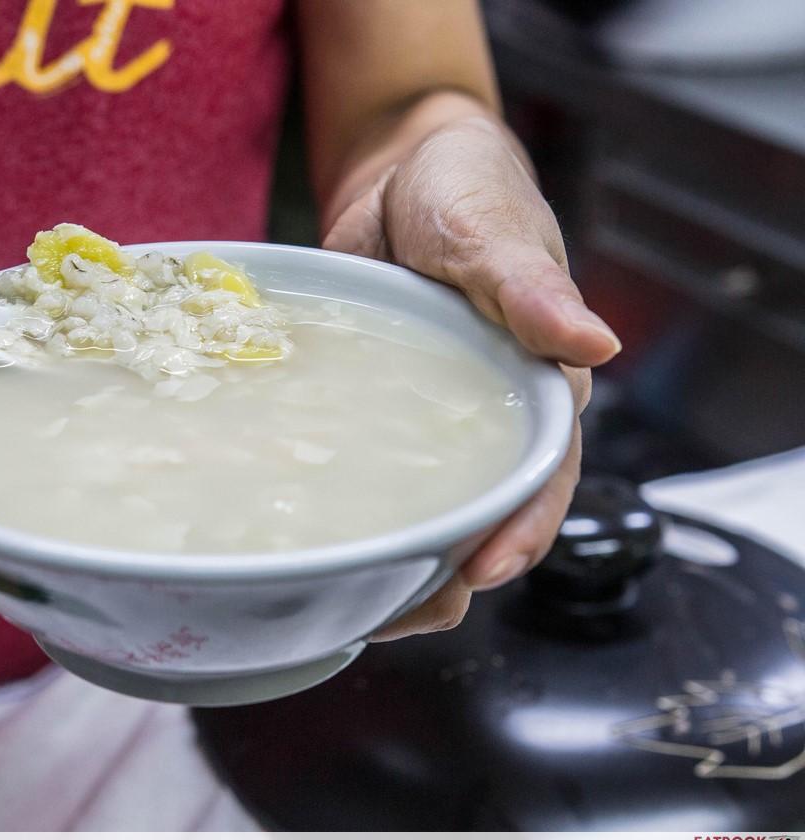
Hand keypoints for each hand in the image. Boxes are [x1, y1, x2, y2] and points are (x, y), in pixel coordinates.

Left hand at [322, 114, 619, 640]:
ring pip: (416, 506)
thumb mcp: (492, 232)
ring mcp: (420, 421)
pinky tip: (304, 543)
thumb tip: (594, 343)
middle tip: (393, 610)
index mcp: (534, 385)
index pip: (538, 475)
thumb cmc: (465, 192)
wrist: (398, 170)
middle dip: (446, 572)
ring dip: (391, 558)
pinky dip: (341, 509)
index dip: (518, 529)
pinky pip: (357, 470)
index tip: (482, 572)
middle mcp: (483, 416)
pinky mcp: (368, 412)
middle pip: (477, 513)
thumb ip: (530, 287)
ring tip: (346, 604)